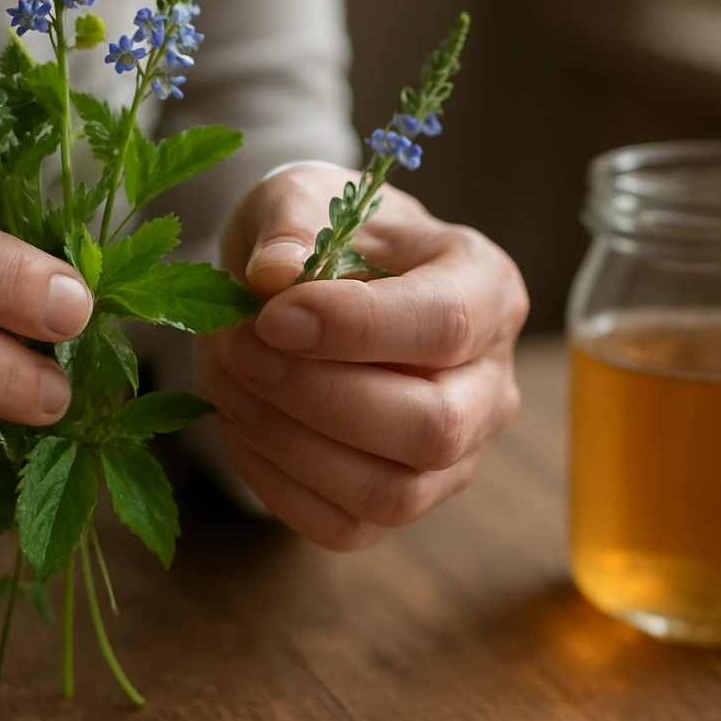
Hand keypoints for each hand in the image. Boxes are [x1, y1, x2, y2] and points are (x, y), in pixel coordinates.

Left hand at [199, 164, 526, 550]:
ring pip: (393, 492)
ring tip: (232, 381)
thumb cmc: (317, 230)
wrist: (302, 282)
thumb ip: (289, 223)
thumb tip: (273, 276)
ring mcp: (455, 453)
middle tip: (242, 349)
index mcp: (486, 286)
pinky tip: (241, 422)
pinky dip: (279, 484)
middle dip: (319, 395)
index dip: (355, 329)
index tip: (272, 313)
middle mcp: (488, 380)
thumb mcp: (299, 194)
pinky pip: (346, 526)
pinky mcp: (402, 500)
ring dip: (292, 444)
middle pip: (434, 426)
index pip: (446, 325)